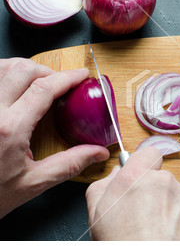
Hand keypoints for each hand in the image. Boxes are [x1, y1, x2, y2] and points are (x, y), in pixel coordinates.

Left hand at [0, 58, 109, 218]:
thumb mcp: (33, 183)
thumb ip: (69, 164)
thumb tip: (98, 153)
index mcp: (10, 129)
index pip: (44, 88)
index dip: (68, 77)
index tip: (81, 75)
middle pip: (22, 70)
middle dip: (47, 71)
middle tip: (59, 83)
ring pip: (1, 67)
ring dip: (23, 68)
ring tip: (36, 80)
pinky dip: (3, 73)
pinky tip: (11, 84)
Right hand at [86, 147, 179, 239]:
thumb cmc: (121, 246)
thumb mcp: (97, 214)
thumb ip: (105, 184)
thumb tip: (118, 170)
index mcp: (136, 178)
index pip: (149, 154)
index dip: (147, 167)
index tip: (144, 181)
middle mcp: (166, 182)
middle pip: (166, 181)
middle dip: (160, 197)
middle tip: (150, 222)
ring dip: (177, 213)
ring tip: (165, 236)